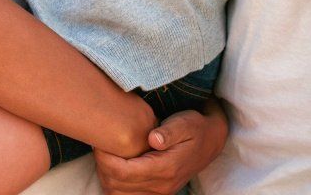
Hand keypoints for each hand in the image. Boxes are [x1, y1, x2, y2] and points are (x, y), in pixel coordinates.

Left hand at [93, 107, 225, 194]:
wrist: (210, 141)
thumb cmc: (195, 127)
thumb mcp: (185, 123)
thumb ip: (169, 131)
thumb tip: (153, 138)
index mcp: (165, 168)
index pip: (122, 172)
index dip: (104, 158)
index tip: (100, 141)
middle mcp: (161, 186)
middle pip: (115, 185)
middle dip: (101, 166)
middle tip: (100, 145)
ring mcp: (159, 192)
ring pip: (117, 194)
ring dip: (106, 176)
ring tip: (107, 155)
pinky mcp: (156, 193)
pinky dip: (114, 184)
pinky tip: (115, 166)